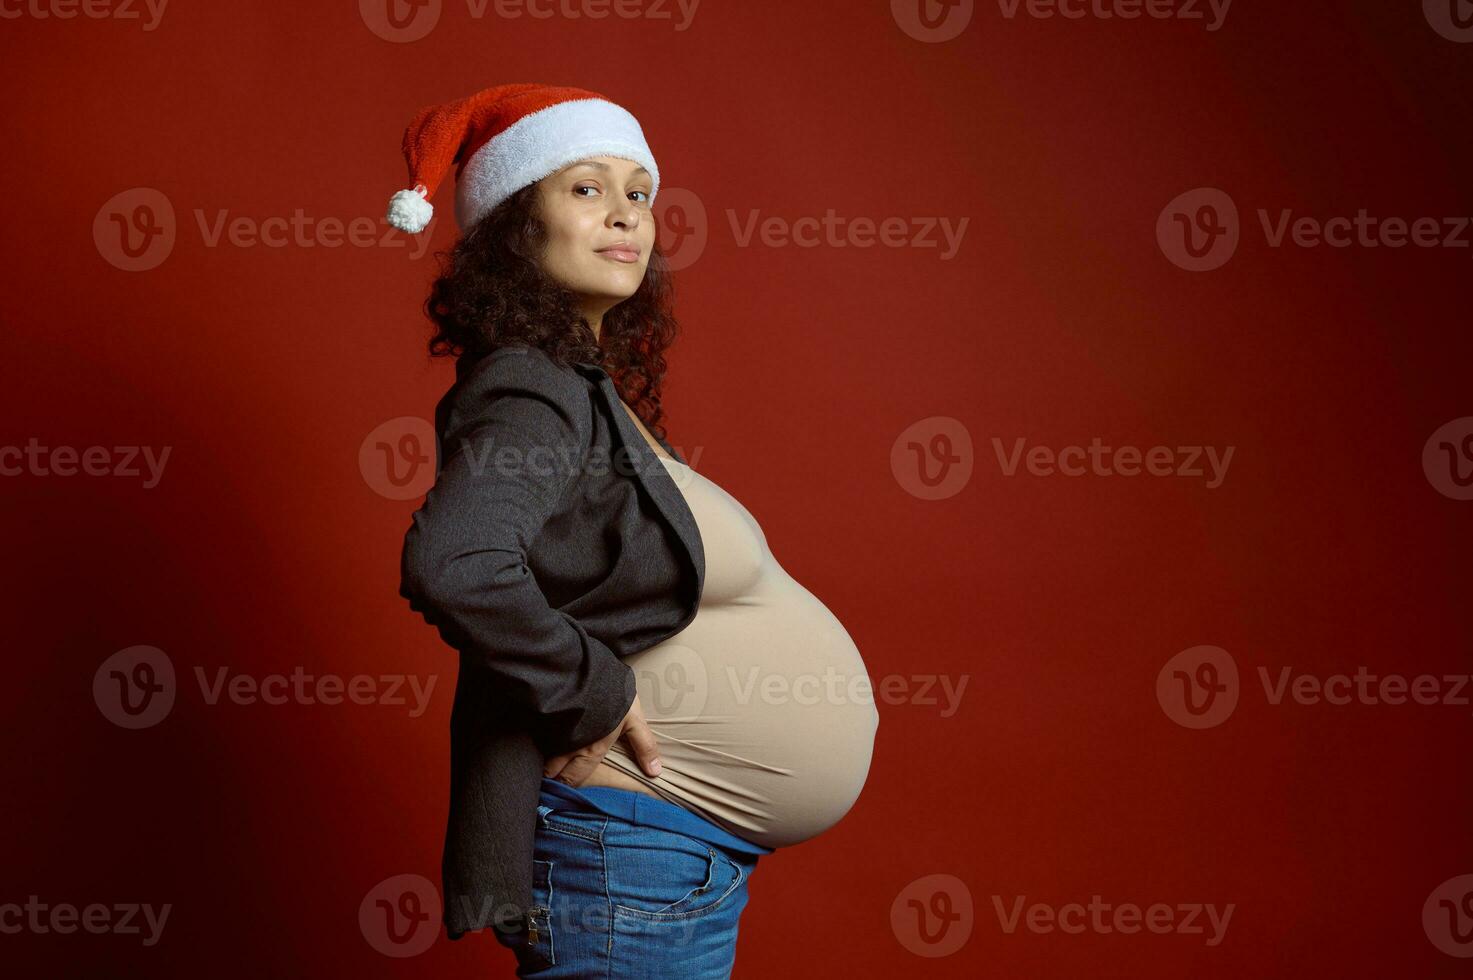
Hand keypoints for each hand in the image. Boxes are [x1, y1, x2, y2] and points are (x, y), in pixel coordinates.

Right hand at [543, 692, 662, 787]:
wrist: (585, 670)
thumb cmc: (613, 696)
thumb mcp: (634, 720)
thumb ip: (644, 746)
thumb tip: (655, 773)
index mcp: (592, 750)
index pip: (575, 777)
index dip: (567, 786)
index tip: (563, 791)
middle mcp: (570, 746)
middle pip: (554, 771)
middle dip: (552, 780)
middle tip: (550, 784)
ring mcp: (555, 733)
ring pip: (543, 757)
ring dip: (544, 765)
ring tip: (544, 769)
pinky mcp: (547, 720)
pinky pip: (538, 740)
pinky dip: (538, 746)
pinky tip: (538, 745)